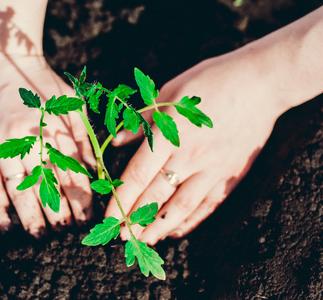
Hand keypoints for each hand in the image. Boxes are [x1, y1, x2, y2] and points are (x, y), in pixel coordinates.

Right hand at [0, 55, 94, 236]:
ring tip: (39, 236)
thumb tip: (94, 169)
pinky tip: (6, 226)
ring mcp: (4, 143)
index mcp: (55, 126)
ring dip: (31, 215)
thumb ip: (82, 135)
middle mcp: (30, 137)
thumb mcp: (70, 101)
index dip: (80, 196)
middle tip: (66, 232)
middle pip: (48, 183)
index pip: (71, 170)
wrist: (0, 60)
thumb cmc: (41, 82)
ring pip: (21, 187)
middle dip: (60, 210)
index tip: (86, 217)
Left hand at [105, 51, 286, 244]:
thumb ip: (142, 121)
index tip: (108, 218)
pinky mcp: (231, 173)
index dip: (121, 200)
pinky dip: (191, 219)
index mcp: (169, 134)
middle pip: (156, 195)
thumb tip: (116, 141)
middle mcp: (189, 156)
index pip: (138, 175)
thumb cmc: (212, 81)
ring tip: (145, 240)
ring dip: (160, 226)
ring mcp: (213, 167)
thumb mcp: (169, 93)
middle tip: (120, 236)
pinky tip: (177, 229)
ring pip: (182, 206)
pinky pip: (209, 203)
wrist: (261, 82)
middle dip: (135, 219)